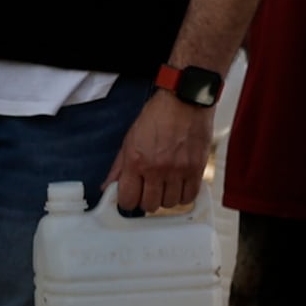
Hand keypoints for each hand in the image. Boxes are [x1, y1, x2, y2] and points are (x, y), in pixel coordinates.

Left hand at [121, 94, 216, 213]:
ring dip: (166, 198)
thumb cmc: (159, 114)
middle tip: (149, 189)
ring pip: (170, 204)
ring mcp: (178, 170)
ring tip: (166, 185)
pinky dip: (184, 195)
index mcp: (136, 161)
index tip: (131, 195)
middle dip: (147, 200)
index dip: (128, 200)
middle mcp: (157, 168)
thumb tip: (108, 186)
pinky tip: (180, 186)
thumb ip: (119, 166)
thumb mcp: (130, 137)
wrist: (186, 99)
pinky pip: (190, 196)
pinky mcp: (196, 168)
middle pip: (149, 206)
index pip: (127, 200)